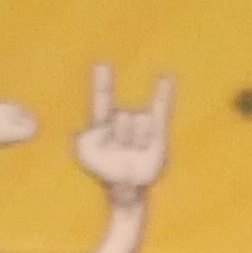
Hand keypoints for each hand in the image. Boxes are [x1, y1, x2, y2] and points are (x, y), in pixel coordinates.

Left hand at [73, 62, 172, 201]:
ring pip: (141, 124)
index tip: (102, 63)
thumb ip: (86, 142)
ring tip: (135, 154)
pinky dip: (164, 94)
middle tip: (120, 154)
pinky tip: (165, 76)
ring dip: (138, 143)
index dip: (102, 82)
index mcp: (101, 123)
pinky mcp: (157, 131)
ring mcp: (139, 124)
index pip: (101, 99)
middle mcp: (121, 119)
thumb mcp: (87, 158)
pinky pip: (162, 108)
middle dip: (122, 139)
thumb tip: (100, 129)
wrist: (127, 189)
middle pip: (123, 119)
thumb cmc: (105, 172)